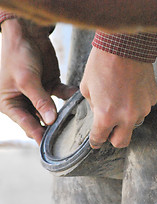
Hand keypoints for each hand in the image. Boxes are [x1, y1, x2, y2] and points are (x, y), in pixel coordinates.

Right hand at [0, 18, 75, 143]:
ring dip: (62, 113)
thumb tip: (51, 120)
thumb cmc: (17, 55)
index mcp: (10, 103)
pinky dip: (68, 96)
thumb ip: (40, 101)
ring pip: (52, 109)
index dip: (37, 135)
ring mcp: (38, 93)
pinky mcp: (50, 84)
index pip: (26, 124)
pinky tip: (76, 98)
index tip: (50, 147)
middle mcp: (24, 100)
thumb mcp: (27, 80)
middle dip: (52, 126)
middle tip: (67, 135)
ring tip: (75, 121)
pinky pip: (60, 94)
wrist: (26, 33)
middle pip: (40, 119)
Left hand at [80, 48, 156, 148]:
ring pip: (134, 124)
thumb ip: (94, 107)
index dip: (95, 141)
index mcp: (106, 115)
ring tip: (121, 99)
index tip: (96, 142)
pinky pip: (143, 108)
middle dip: (113, 139)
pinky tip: (131, 90)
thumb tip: (99, 113)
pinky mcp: (152, 99)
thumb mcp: (87, 88)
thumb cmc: (102, 64)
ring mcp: (142, 108)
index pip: (100, 138)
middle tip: (109, 130)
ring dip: (126, 118)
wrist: (124, 46)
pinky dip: (137, 104)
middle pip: (121, 142)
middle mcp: (126, 117)